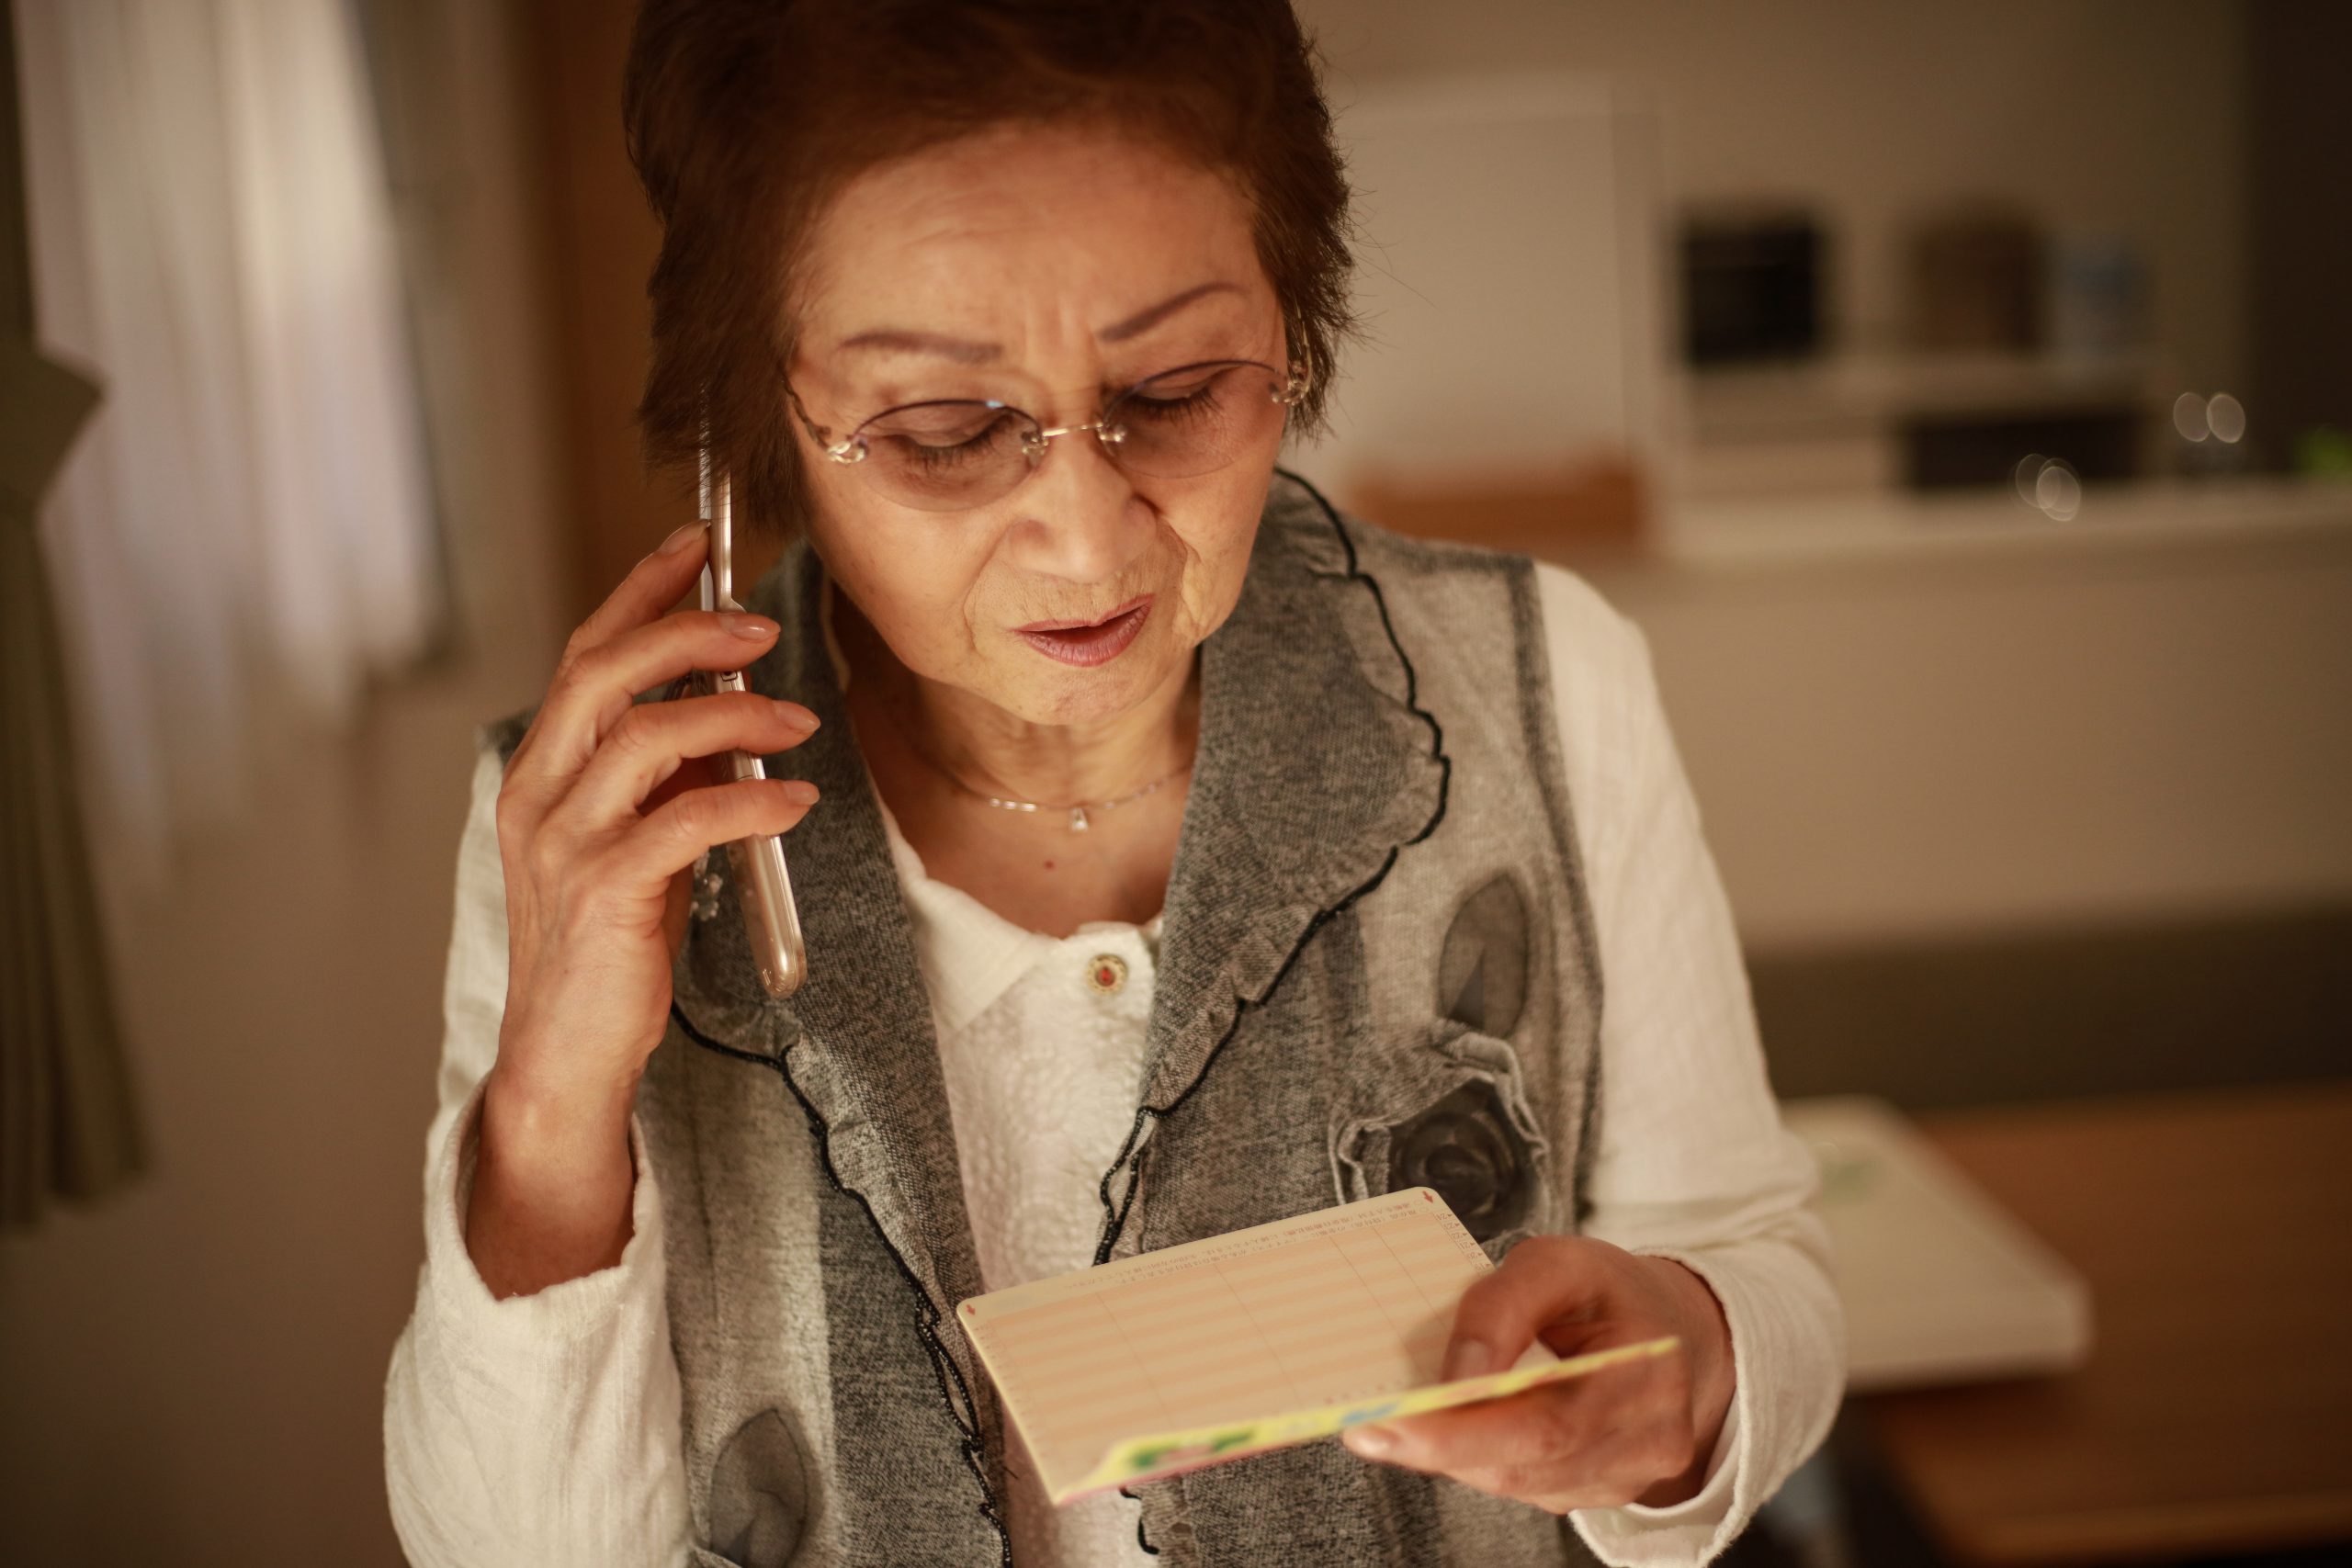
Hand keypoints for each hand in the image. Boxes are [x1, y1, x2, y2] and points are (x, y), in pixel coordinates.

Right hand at [467, 520, 820, 1295]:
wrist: (566, 1057)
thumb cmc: (607, 949)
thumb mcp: (631, 844)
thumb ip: (662, 779)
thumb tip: (731, 717)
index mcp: (541, 771)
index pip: (583, 653)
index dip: (640, 591)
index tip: (697, 544)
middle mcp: (539, 793)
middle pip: (605, 673)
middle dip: (688, 633)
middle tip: (762, 626)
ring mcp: (564, 842)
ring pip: (648, 736)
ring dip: (736, 716)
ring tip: (799, 725)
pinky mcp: (604, 894)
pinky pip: (687, 819)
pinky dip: (752, 800)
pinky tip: (795, 799)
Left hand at [1341, 1235, 1734, 1512]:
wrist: (1679, 1333)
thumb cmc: (1614, 1292)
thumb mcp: (1561, 1260)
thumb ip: (1502, 1306)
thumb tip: (1452, 1375)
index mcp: (1645, 1371)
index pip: (1550, 1422)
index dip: (1464, 1429)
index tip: (1392, 1416)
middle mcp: (1647, 1439)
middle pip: (1527, 1464)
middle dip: (1438, 1447)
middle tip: (1366, 1428)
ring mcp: (1626, 1475)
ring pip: (1519, 1482)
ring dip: (1452, 1454)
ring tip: (1395, 1423)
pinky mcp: (1601, 1491)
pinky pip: (1527, 1486)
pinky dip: (1478, 1459)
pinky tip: (1446, 1430)